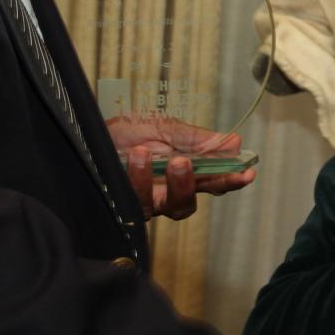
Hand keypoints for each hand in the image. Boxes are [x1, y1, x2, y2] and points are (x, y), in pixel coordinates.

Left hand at [105, 112, 254, 219]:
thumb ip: (197, 140)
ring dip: (169, 183)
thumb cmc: (127, 131)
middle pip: (188, 203)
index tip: (246, 173)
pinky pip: (137, 201)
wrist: (87, 132)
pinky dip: (141, 177)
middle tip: (191, 165)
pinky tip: (139, 155)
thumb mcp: (166, 127)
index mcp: (182, 172)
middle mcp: (165, 192)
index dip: (231, 180)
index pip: (212, 182)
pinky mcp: (122, 205)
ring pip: (164, 207)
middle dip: (195, 185)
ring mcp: (143, 201)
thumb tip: (234, 143)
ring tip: (167, 158)